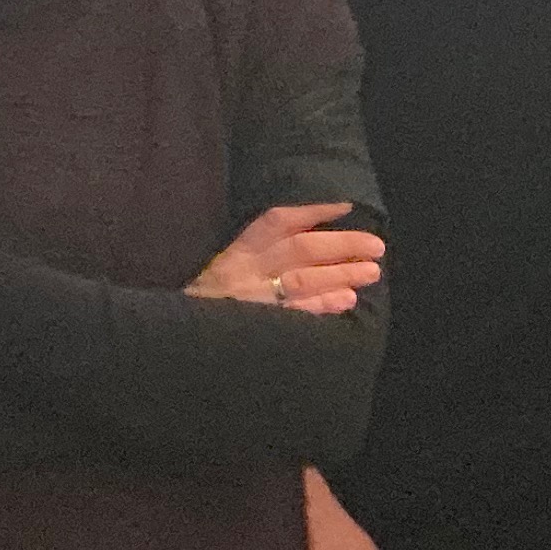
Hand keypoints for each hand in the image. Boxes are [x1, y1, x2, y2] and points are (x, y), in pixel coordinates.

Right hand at [191, 201, 384, 315]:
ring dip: (341, 274)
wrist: (174, 343)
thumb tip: (308, 243)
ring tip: (371, 272)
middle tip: (376, 246)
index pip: (277, 222)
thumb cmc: (205, 307)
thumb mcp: (223, 273)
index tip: (346, 206)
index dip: (313, 211)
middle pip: (300, 249)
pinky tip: (346, 300)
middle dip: (341, 246)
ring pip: (303, 280)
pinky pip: (296, 314)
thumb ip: (257, 258)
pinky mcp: (258, 327)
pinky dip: (322, 305)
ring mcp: (253, 301)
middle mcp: (245, 272)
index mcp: (236, 254)